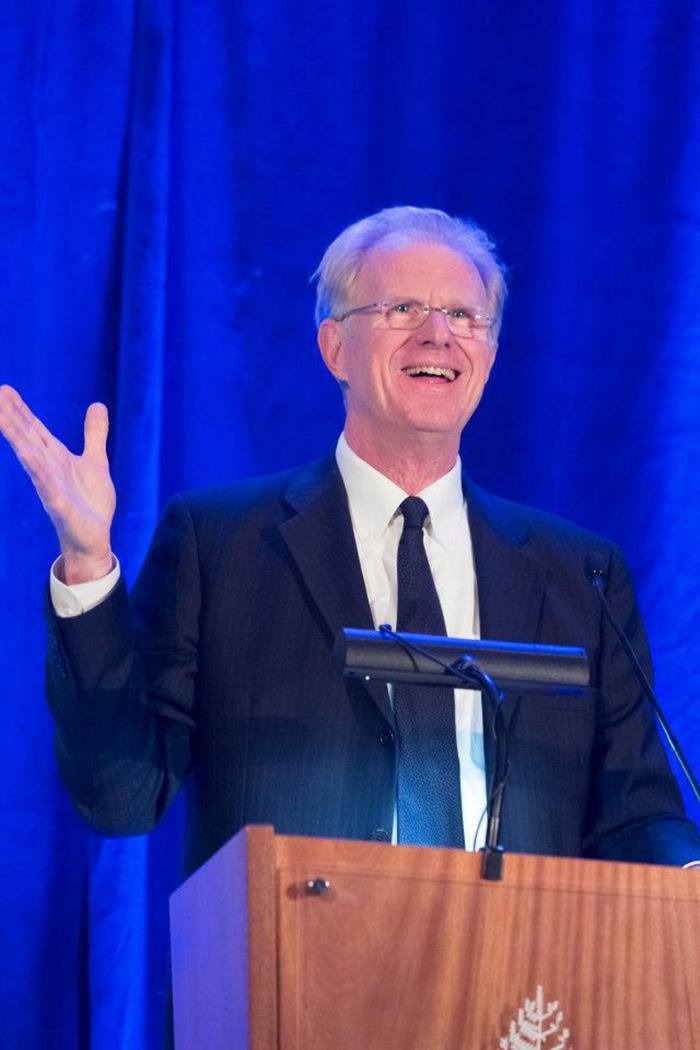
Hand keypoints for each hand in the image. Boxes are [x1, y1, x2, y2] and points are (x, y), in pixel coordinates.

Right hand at [0, 385, 115, 582]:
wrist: (93, 538)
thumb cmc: (90, 502)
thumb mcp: (96, 461)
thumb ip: (94, 434)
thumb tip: (97, 404)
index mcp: (55, 457)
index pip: (34, 429)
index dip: (20, 410)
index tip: (5, 390)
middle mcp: (48, 468)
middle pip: (27, 437)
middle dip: (12, 416)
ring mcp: (50, 485)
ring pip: (29, 456)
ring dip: (16, 436)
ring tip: (1, 416)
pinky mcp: (57, 504)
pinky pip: (44, 484)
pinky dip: (36, 469)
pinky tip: (26, 454)